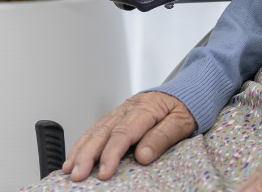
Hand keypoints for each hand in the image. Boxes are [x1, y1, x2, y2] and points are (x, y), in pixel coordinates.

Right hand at [63, 91, 196, 181]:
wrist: (191, 87)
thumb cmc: (188, 105)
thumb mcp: (183, 122)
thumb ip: (162, 137)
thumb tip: (142, 156)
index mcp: (146, 108)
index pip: (123, 134)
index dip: (111, 154)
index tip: (104, 172)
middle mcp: (129, 108)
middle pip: (103, 132)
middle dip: (87, 155)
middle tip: (78, 175)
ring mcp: (122, 110)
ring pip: (96, 129)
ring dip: (81, 150)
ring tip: (70, 169)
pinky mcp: (119, 115)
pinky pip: (98, 128)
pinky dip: (84, 142)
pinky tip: (76, 155)